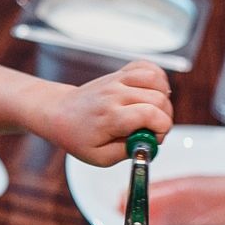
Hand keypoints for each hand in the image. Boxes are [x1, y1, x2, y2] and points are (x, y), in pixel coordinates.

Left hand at [41, 61, 172, 165]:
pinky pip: (147, 66)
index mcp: (110, 117)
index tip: (154, 138)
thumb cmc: (77, 135)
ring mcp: (118, 81)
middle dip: (165, 117)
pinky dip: (157, 78)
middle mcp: (115, 95)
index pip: (150, 115)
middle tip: (152, 129)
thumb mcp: (99, 157)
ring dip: (163, 97)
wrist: (59, 113)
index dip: (162, 129)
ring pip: (156, 79)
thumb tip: (149, 144)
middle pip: (158, 99)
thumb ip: (127, 152)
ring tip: (153, 110)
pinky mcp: (120, 73)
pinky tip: (151, 93)